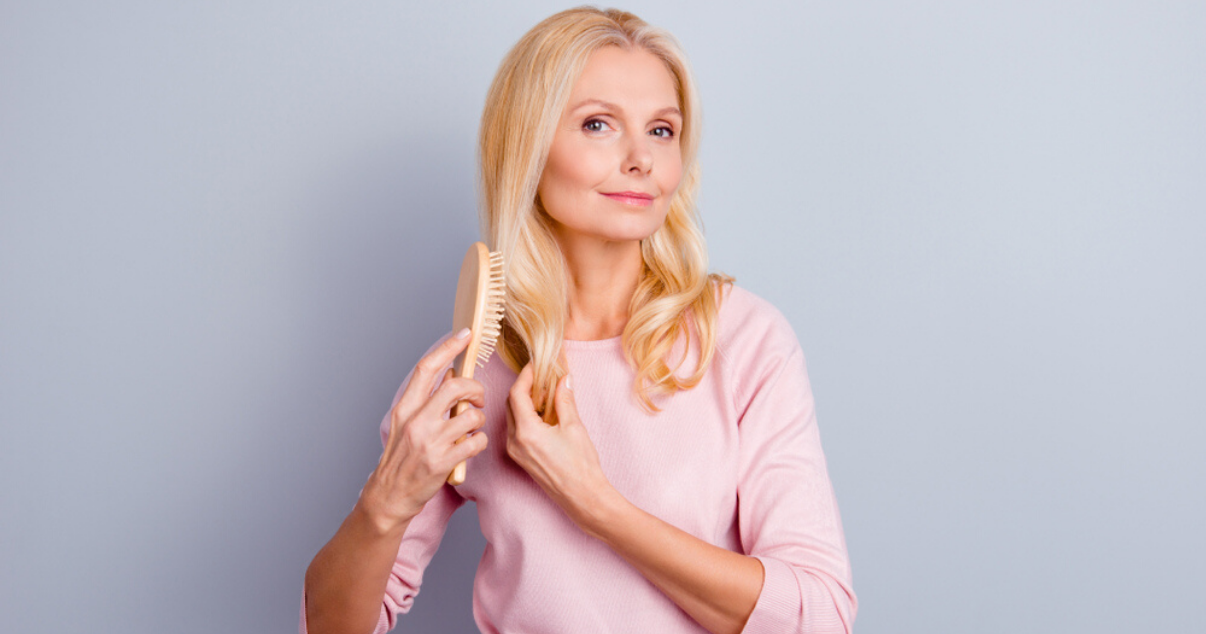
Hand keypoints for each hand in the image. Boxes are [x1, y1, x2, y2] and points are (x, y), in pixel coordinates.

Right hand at [358, 330, 488, 532]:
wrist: (389, 495)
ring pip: (471, 416)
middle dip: (476, 389)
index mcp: (405, 407)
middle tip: (478, 399)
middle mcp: (416, 421)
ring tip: (472, 428)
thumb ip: (425, 399)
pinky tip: (471, 446)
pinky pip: (476, 442)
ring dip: (479, 420)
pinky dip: (479, 442)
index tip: (465, 335)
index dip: (448, 348)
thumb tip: (450, 373)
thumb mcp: (405, 423)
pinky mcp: (443, 462)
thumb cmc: (400, 458)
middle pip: (456, 386)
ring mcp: (430, 442)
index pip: (427, 368)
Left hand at [505, 364, 615, 531]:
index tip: (537, 366)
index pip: (517, 394)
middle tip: (541, 376)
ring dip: (524, 401)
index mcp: (526, 432)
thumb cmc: (581, 465)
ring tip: (544, 392)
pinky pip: (516, 429)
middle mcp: (514, 441)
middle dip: (524, 387)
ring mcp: (515, 451)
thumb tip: (564, 379)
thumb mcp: (574, 427)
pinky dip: (525, 416)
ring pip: (511, 416)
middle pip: (510, 404)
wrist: (582, 496)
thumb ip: (565, 400)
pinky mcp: (520, 457)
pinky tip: (543, 412)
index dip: (525, 376)